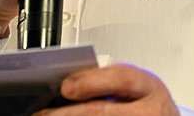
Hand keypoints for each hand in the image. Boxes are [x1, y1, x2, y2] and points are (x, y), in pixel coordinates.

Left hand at [40, 64, 178, 114]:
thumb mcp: (137, 85)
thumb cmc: (149, 104)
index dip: (91, 82)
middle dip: (68, 113)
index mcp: (149, 87)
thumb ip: (108, 81)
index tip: (65, 87)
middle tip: (43, 113)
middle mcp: (150, 111)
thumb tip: (69, 83)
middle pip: (103, 111)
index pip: (121, 79)